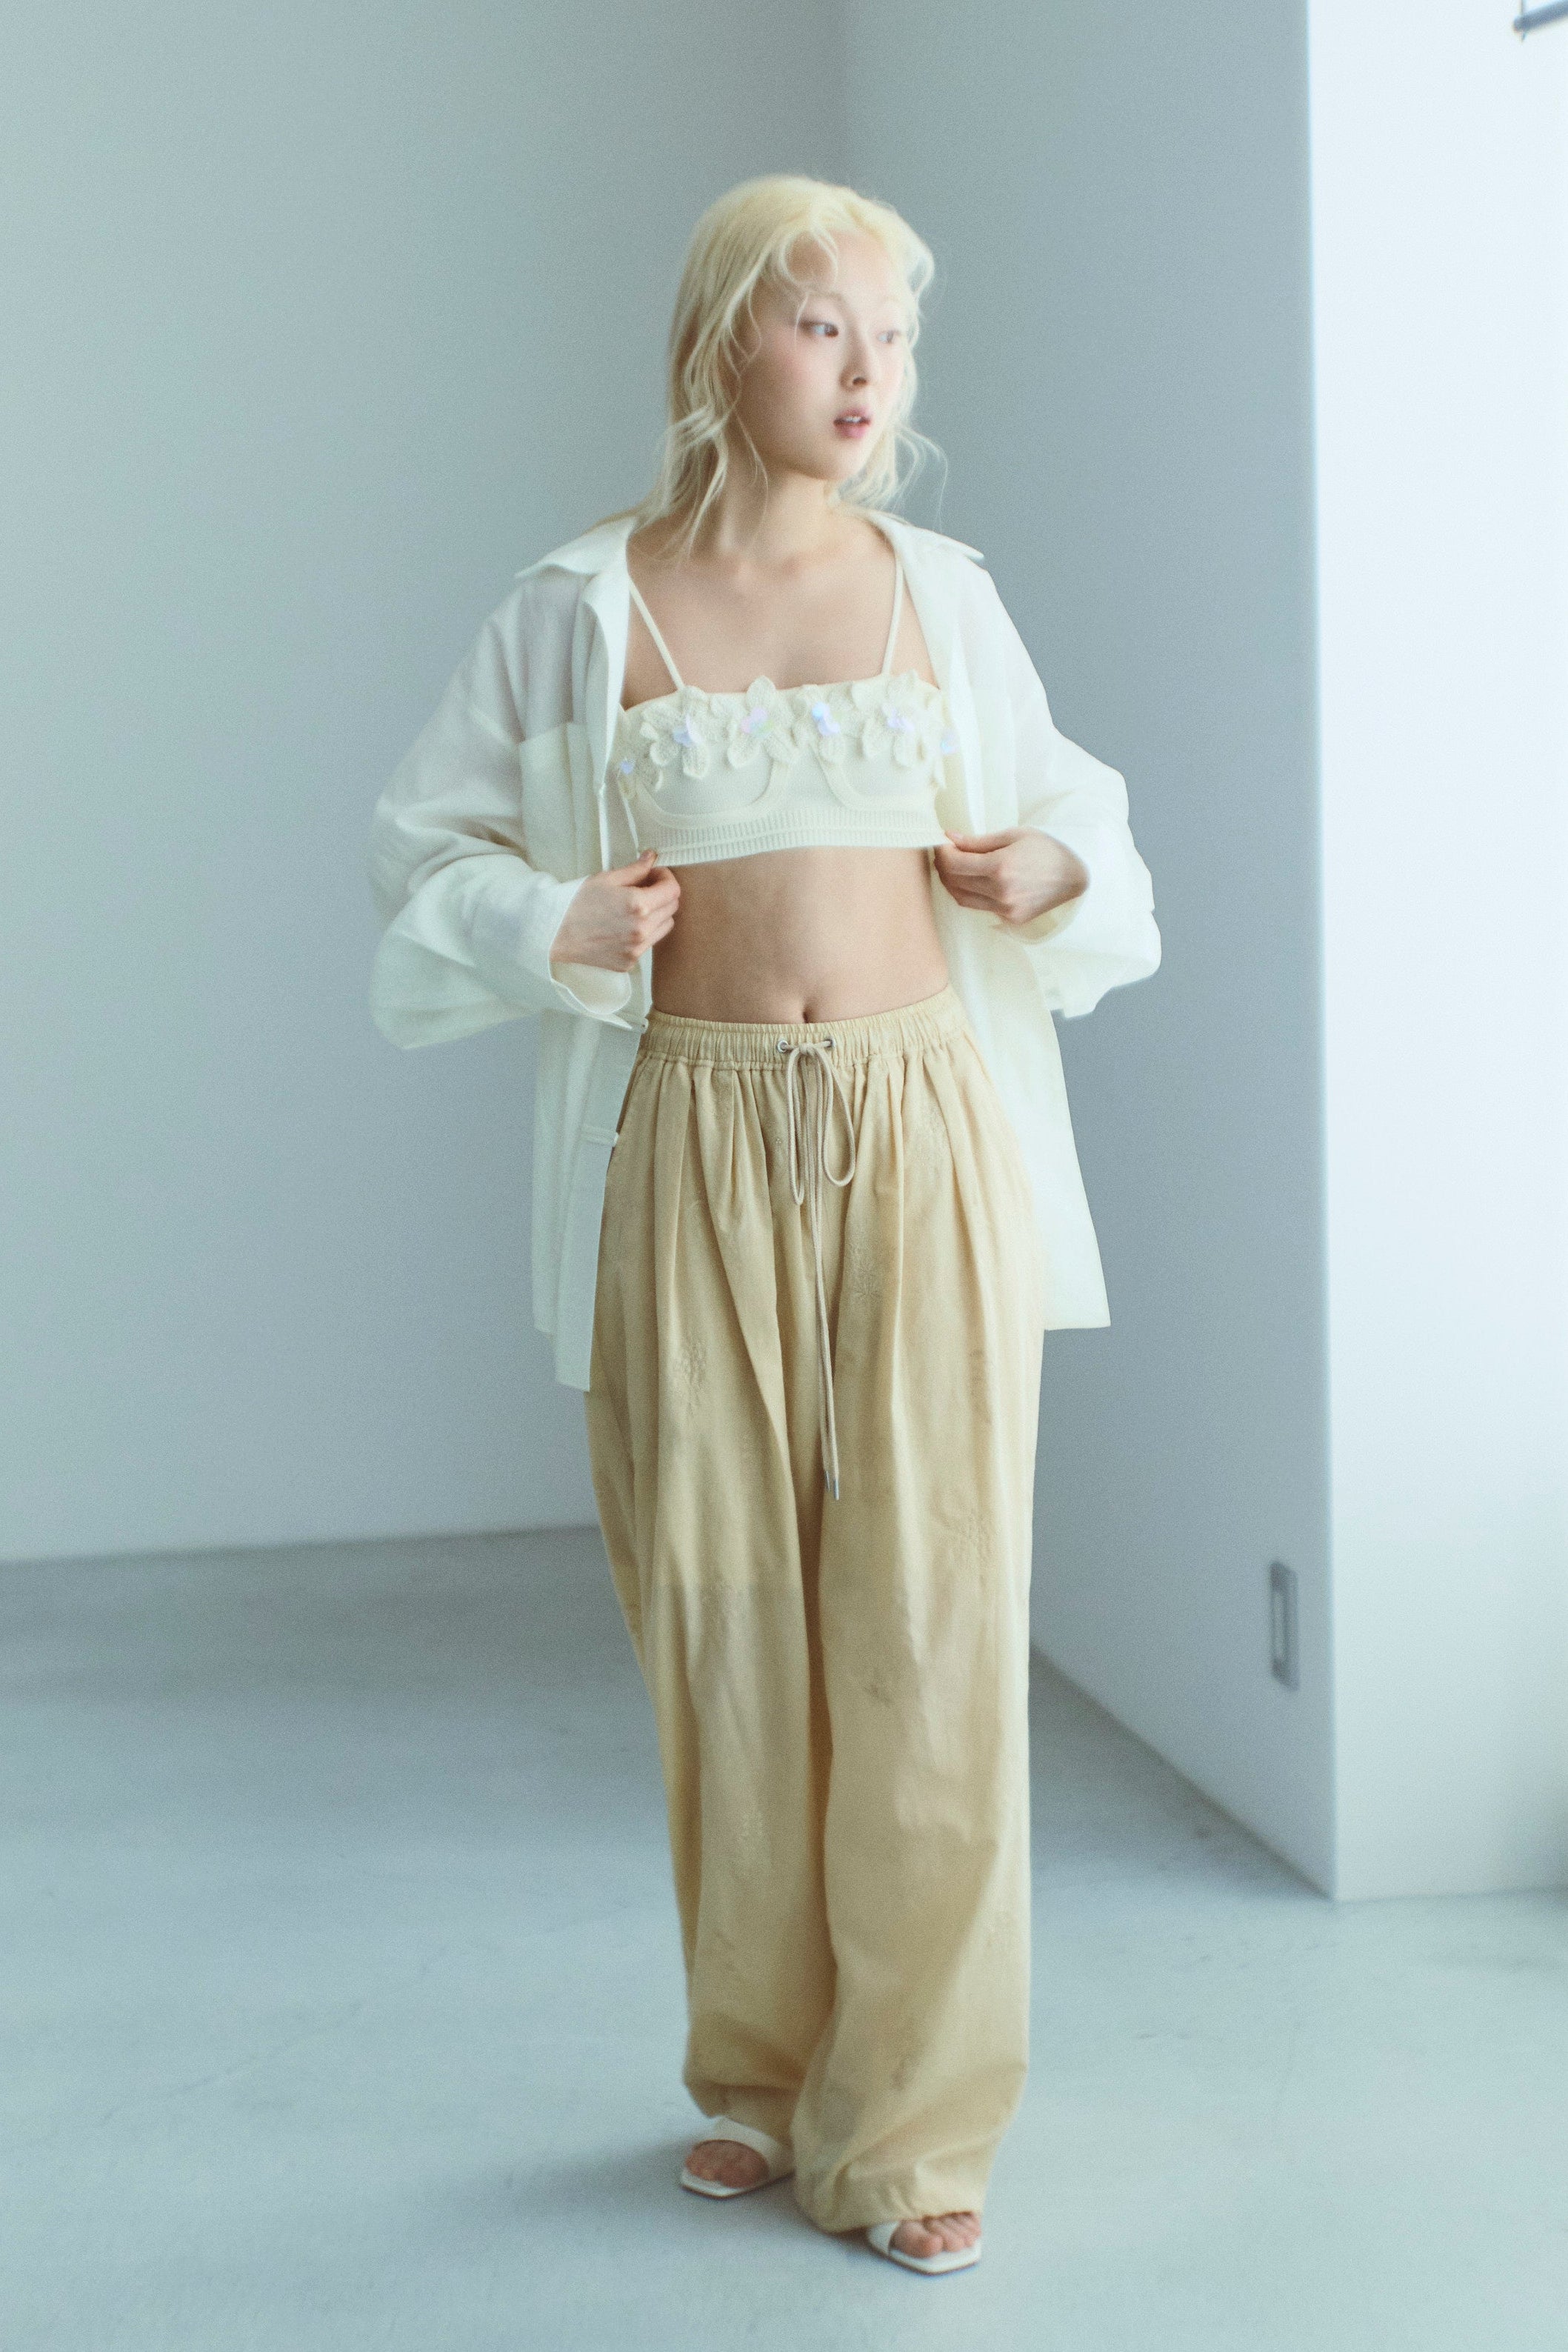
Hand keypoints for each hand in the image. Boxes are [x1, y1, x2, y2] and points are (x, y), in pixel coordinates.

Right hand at [549, 848, 680, 973]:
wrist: (555, 932)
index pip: (673, 890)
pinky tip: (623, 925)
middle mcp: (642, 930)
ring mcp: (636, 949)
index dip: (666, 878)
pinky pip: (648, 943)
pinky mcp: (629, 962)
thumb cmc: (576, 902)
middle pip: (672, 909)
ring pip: (664, 927)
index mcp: (639, 905)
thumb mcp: (606, 879)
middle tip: (645, 887)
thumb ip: (635, 870)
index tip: (654, 874)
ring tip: (635, 907)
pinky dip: (643, 932)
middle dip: (663, 894)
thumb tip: (652, 859)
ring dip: (657, 914)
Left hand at [933, 827, 1087, 925]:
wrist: (1075, 877)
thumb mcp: (1014, 835)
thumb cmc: (1047, 850)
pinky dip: (967, 893)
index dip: (941, 852)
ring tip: (954, 867)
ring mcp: (1005, 909)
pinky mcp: (1009, 918)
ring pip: (960, 898)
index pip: (954, 863)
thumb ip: (978, 840)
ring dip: (951, 882)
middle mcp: (1000, 891)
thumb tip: (949, 837)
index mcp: (1001, 866)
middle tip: (945, 852)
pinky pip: (977, 906)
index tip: (942, 843)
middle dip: (943, 865)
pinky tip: (971, 880)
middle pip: (953, 881)